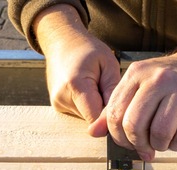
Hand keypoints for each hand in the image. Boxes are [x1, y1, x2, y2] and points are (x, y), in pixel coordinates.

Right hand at [34, 5, 120, 123]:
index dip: (111, 118)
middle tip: (105, 88)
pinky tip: (87, 90)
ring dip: (96, 107)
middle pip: (92, 119)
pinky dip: (87, 106)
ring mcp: (57, 104)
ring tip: (95, 87)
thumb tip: (113, 120)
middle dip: (104, 110)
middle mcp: (61, 98)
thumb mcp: (108, 63)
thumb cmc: (88, 50)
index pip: (96, 118)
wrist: (62, 42)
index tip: (120, 108)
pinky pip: (80, 114)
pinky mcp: (57, 107)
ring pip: (87, 118)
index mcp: (75, 85)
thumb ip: (112, 92)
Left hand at [88, 48, 176, 160]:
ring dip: (158, 146)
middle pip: (134, 125)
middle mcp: (157, 78)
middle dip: (138, 144)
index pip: (114, 113)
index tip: (127, 143)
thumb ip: (116, 108)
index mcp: (137, 73)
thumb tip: (93, 132)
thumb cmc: (169, 82)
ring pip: (159, 133)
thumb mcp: (139, 86)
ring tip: (162, 141)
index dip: (118, 137)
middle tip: (145, 148)